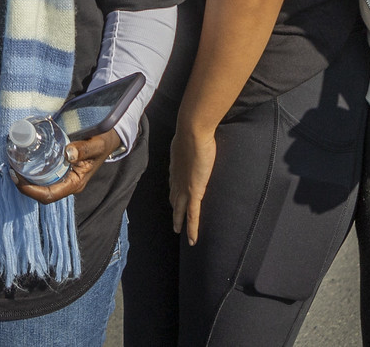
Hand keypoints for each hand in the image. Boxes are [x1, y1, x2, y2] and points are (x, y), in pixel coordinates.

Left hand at [14, 130, 121, 205]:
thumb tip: (68, 153)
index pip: (49, 195)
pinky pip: (44, 176)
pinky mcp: (61, 171)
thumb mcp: (96, 144)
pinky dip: (32, 171)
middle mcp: (68, 184)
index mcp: (75, 183)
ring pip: (41, 186)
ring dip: (26, 179)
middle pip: (42, 194)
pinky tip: (24, 161)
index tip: (17, 178)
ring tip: (13, 164)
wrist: (108, 139)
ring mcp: (64, 178)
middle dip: (24, 186)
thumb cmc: (103, 142)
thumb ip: (84, 149)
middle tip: (10, 169)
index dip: (31, 191)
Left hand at [168, 122, 218, 243]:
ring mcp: (184, 187)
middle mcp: (176, 179)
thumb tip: (195, 135)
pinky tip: (191, 240)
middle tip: (174, 220)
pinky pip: (193, 216)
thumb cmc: (193, 130)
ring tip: (179, 231)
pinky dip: (192, 229)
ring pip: (181, 210)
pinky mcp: (194, 192)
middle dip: (175, 210)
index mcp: (176, 166)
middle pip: (174, 198)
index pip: (174, 183)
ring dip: (180, 222)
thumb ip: (191, 141)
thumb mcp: (189, 137)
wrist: (192, 131)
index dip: (174, 192)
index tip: (174, 198)